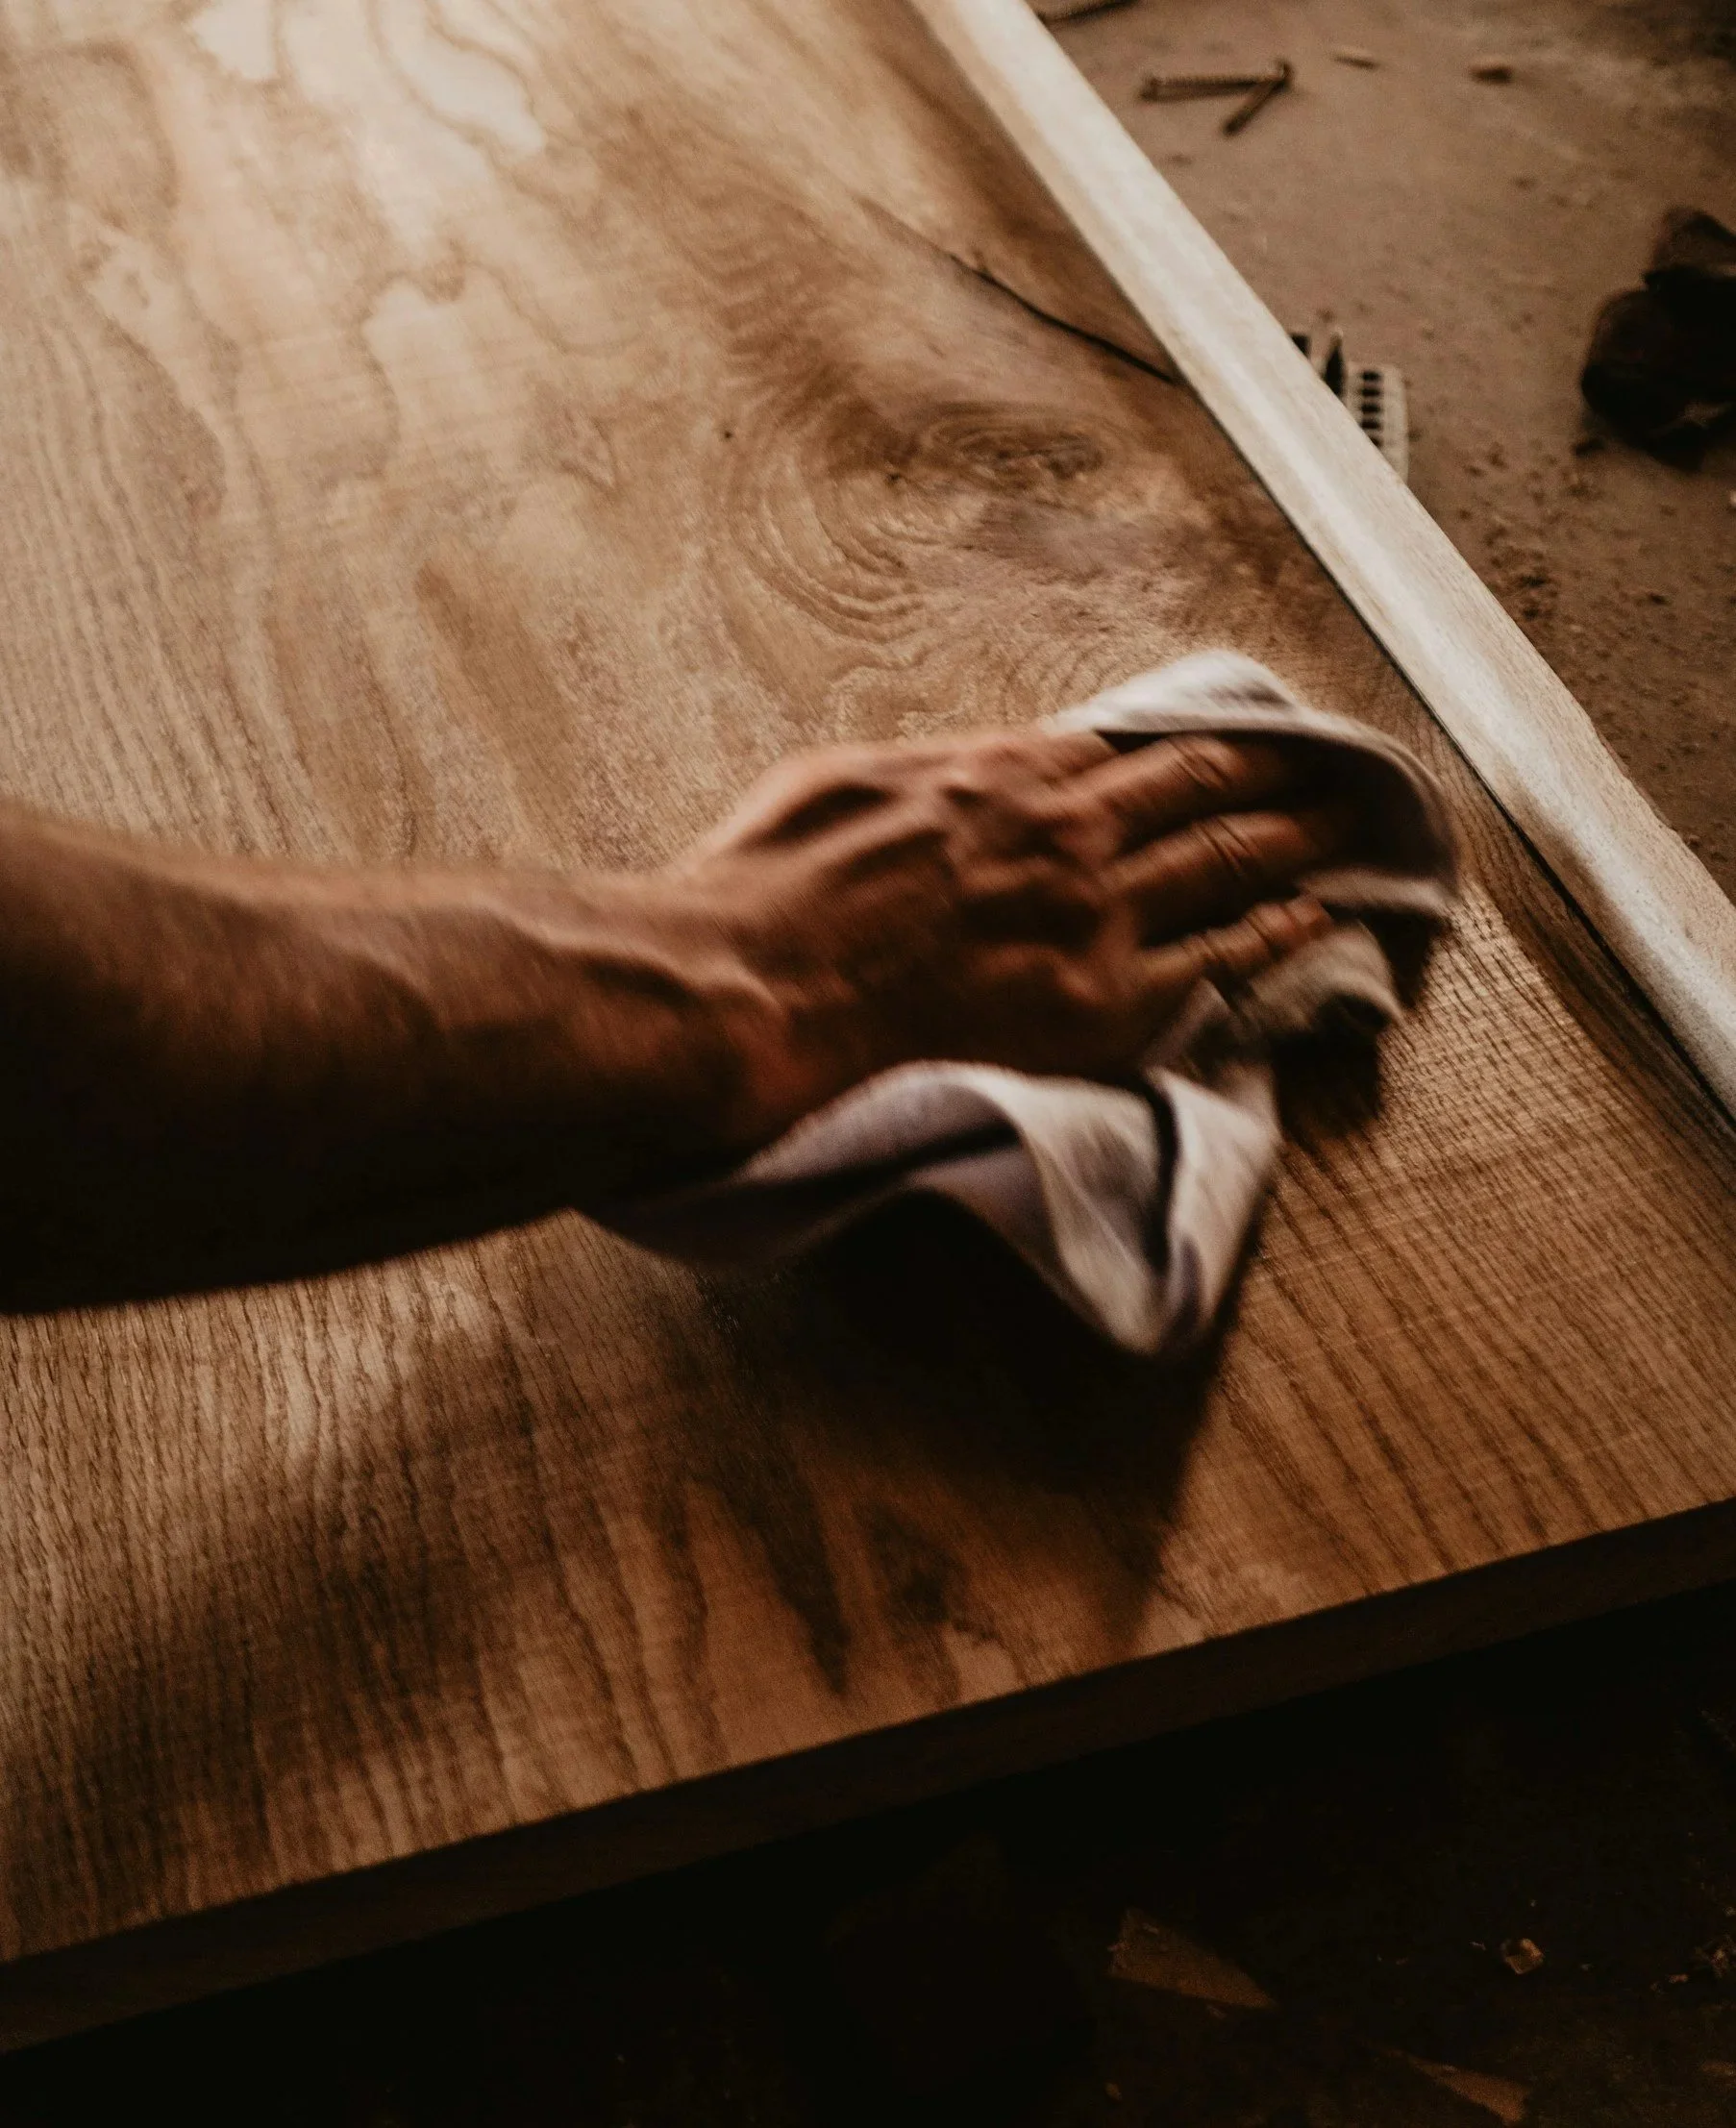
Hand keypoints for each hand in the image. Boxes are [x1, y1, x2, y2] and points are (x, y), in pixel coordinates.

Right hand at [665, 725, 1343, 1143]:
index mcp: (1001, 772)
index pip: (1129, 746)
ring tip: (1352, 824)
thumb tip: (973, 768)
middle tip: (1333, 765)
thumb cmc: (771, 893)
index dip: (1194, 740)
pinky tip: (1317, 917)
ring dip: (1299, 837)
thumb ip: (931, 770)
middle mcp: (1065, 831)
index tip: (1236, 738)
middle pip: (1201, 786)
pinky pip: (1218, 962)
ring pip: (1228, 860)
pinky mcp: (1101, 1003)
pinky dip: (1277, 932)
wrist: (754, 991)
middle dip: (1275, 771)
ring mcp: (1092, 915)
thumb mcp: (840, 783)